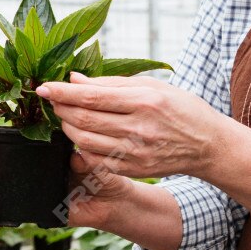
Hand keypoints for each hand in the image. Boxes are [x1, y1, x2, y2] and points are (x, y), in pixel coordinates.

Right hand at [0, 138, 131, 229]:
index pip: (6, 139)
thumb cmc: (102, 174)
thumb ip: (84, 157)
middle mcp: (28, 167)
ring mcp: (27, 189)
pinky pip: (6, 213)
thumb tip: (74, 158)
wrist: (111, 203)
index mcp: (38, 149)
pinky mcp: (31, 210)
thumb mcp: (92, 160)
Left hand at [35, 72, 230, 179]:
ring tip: (64, 116)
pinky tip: (80, 135)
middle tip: (51, 100)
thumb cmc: (179, 108)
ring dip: (67, 128)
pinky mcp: (133, 170)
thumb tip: (74, 79)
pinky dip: (81, 147)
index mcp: (144, 101)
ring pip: (84, 141)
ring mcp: (135, 153)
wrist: (208, 145)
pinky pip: (95, 159)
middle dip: (60, 109)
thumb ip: (110, 83)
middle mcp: (139, 129)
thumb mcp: (151, 86)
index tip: (43, 87)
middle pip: (84, 120)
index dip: (62, 93)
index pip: (92, 97)